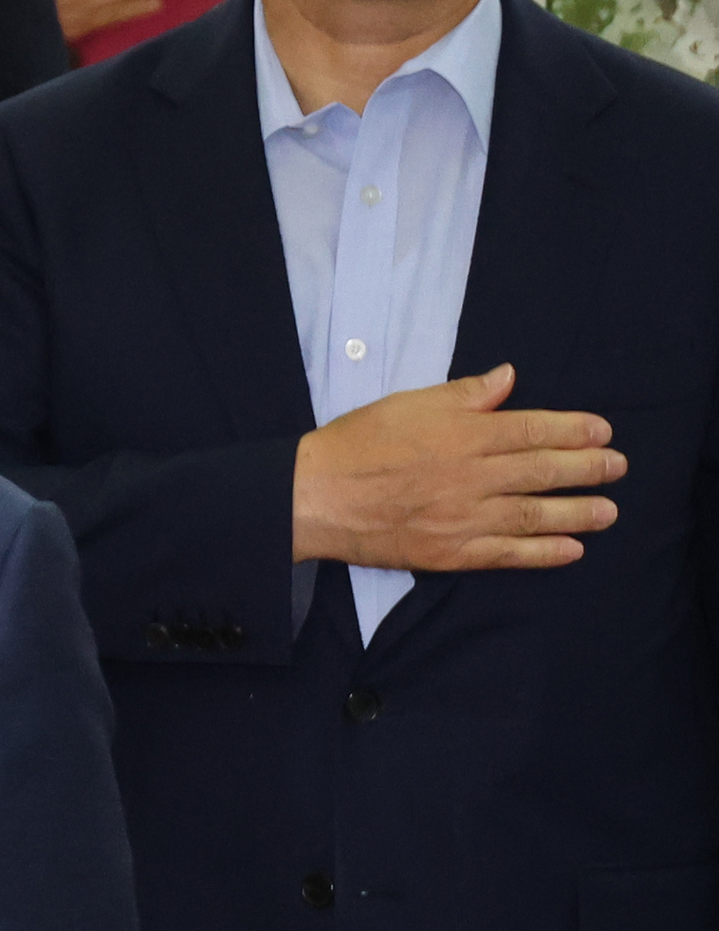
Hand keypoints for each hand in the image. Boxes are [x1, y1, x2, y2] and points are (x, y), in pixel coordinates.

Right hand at [290, 363, 620, 573]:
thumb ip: (463, 394)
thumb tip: (508, 377)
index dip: (574, 430)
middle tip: (617, 468)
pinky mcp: (451, 551)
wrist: (313, 496)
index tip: (602, 431)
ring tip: (609, 511)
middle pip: (544, 470)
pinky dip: (544, 552)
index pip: (533, 429)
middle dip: (588, 468)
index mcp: (462, 434)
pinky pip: (508, 553)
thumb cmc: (355, 444)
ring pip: (536, 513)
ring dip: (579, 512)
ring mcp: (464, 517)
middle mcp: (471, 475)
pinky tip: (572, 549)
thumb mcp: (406, 404)